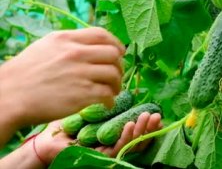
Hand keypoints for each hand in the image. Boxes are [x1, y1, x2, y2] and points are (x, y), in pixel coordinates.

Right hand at [0, 27, 124, 127]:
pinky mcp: (82, 94)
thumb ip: (69, 42)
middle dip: (120, 65)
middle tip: (116, 75)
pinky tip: (107, 103)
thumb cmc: (25, 72)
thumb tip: (90, 45)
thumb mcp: (46, 46)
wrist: (9, 96)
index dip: (116, 44)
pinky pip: (107, 94)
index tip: (119, 53)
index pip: (102, 34)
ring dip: (117, 84)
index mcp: (67, 39)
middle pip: (113, 54)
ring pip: (114, 74)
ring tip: (113, 91)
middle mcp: (76, 53)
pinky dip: (111, 99)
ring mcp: (81, 74)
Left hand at [36, 112, 161, 163]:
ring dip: (141, 132)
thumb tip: (117, 82)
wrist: (48, 139)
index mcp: (113, 134)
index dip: (147, 124)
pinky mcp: (98, 156)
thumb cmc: (67, 124)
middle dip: (149, 128)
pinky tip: (129, 125)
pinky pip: (116, 149)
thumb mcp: (90, 109)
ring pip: (130, 145)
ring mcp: (106, 151)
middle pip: (137, 139)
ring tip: (146, 117)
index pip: (135, 130)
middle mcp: (112, 144)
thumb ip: (105, 101)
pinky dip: (125, 138)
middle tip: (156, 114)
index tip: (155, 111)